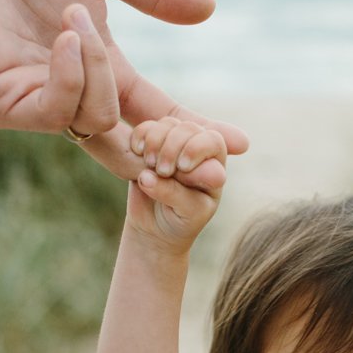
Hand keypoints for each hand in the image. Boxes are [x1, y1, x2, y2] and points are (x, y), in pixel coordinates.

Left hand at [0, 0, 249, 159]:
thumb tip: (209, 9)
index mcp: (98, 70)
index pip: (155, 114)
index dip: (195, 129)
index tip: (240, 142)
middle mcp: (70, 96)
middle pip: (134, 144)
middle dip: (172, 148)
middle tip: (208, 149)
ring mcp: (36, 105)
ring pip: (98, 121)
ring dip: (99, 71)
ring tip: (77, 19)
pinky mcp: (3, 104)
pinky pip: (57, 110)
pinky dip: (72, 76)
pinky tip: (66, 37)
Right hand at [123, 120, 228, 250]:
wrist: (157, 227)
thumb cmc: (181, 221)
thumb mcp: (186, 213)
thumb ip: (173, 194)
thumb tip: (148, 176)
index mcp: (215, 165)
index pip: (214, 140)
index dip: (196, 147)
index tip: (182, 167)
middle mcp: (197, 150)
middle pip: (188, 129)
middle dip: (173, 146)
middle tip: (163, 171)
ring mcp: (173, 145)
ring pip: (167, 125)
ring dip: (155, 141)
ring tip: (149, 165)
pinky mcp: (151, 146)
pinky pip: (145, 128)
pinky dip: (140, 136)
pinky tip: (137, 150)